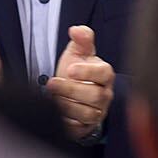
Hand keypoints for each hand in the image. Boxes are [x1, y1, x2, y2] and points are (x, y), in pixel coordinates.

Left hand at [47, 25, 113, 140]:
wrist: (72, 93)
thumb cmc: (77, 70)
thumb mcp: (78, 52)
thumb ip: (81, 39)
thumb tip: (76, 29)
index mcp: (105, 74)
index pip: (104, 73)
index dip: (88, 72)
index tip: (70, 69)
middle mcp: (105, 94)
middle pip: (95, 95)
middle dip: (71, 89)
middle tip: (52, 83)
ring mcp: (98, 112)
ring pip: (87, 113)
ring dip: (67, 105)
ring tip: (52, 97)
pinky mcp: (87, 126)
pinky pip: (79, 128)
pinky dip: (67, 121)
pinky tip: (57, 112)